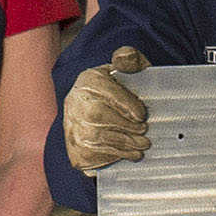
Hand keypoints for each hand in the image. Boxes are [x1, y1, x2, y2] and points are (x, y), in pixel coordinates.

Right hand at [63, 47, 150, 173]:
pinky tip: (129, 154)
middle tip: (145, 133)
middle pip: (96, 116)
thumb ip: (130, 60)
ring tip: (142, 145)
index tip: (142, 115)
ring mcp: (71, 127)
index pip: (103, 91)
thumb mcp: (128, 70)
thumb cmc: (119, 90)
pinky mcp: (73, 148)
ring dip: (123, 144)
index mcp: (88, 80)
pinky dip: (113, 157)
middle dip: (125, 127)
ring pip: (94, 137)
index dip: (125, 105)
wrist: (99, 109)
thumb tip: (124, 59)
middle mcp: (74, 102)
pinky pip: (91, 155)